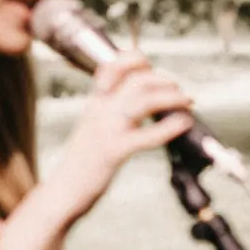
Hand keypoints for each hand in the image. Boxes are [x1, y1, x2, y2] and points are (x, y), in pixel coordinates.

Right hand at [43, 52, 193, 223]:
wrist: (63, 189)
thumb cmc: (84, 161)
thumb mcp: (93, 127)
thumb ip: (111, 111)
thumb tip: (144, 99)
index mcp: (95, 103)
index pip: (111, 67)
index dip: (134, 60)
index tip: (151, 67)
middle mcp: (100, 110)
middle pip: (135, 80)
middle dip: (163, 80)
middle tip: (179, 91)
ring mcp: (106, 130)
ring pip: (142, 100)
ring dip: (171, 97)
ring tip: (187, 101)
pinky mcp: (114, 152)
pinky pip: (146, 136)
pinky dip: (170, 127)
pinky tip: (184, 123)